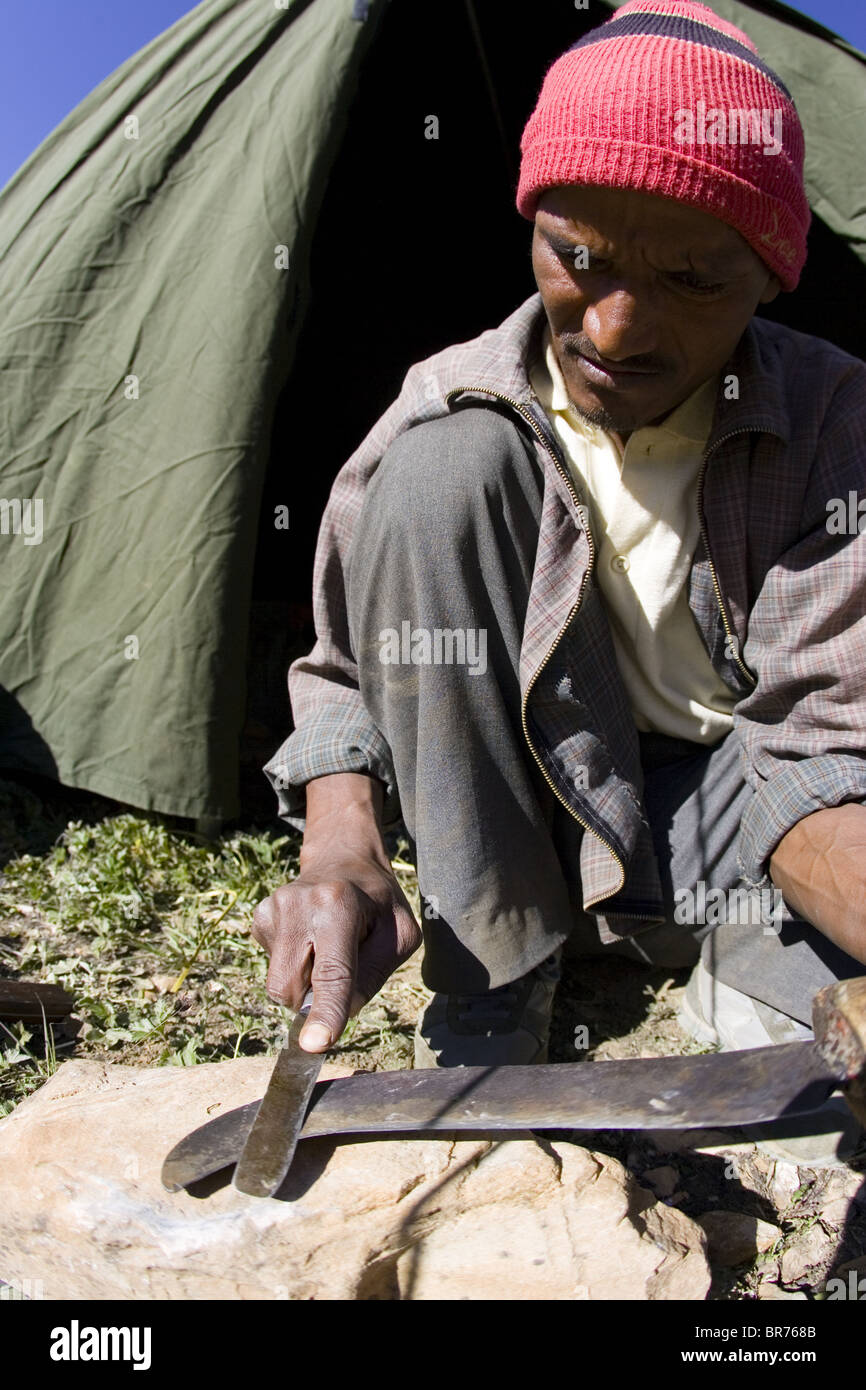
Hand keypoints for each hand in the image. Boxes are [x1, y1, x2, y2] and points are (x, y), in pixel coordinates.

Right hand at [251, 854, 421, 1050]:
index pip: (332, 972)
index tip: (315, 1045)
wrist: (344, 860)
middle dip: (312, 1000)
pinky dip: (294, 966)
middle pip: (290, 986)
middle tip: (342, 971)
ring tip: (327, 948)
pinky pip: (273, 968)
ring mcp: (272, 909)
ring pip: (278, 983)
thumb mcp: (400, 934)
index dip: (326, 1012)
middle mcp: (298, 903)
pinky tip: (310, 940)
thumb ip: (373, 974)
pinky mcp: (260, 918)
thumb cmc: (378, 902)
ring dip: (305, 983)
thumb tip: (340, 1011)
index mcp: (338, 904)